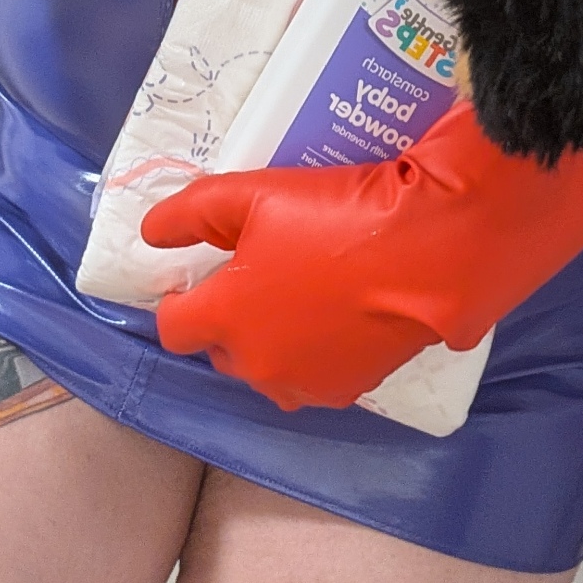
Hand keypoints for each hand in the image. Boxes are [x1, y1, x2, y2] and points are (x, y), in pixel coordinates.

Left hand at [141, 102, 582, 410]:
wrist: (430, 250)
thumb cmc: (335, 215)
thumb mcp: (253, 194)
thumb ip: (190, 213)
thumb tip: (152, 232)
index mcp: (225, 320)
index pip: (172, 325)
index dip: (180, 293)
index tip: (200, 266)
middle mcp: (257, 366)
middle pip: (220, 347)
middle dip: (229, 314)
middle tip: (258, 264)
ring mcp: (306, 384)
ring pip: (268, 363)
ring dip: (272, 335)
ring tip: (302, 284)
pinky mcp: (351, 388)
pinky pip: (312, 369)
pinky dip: (315, 345)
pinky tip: (339, 304)